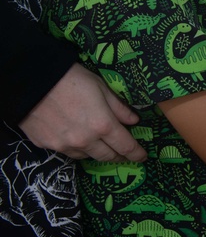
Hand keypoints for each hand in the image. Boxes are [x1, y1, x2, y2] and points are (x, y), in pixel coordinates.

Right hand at [18, 63, 146, 161]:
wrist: (31, 80)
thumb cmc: (72, 79)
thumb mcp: (102, 88)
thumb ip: (120, 108)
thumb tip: (134, 121)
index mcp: (103, 126)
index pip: (126, 146)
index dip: (136, 153)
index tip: (142, 157)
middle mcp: (85, 141)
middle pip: (107, 156)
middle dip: (118, 156)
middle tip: (124, 154)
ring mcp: (64, 145)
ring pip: (86, 156)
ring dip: (96, 152)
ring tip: (100, 145)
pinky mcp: (46, 145)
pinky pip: (67, 152)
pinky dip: (76, 148)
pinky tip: (77, 139)